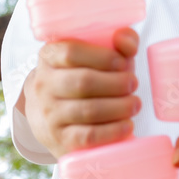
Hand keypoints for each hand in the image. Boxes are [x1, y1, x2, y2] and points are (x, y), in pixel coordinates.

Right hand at [22, 27, 140, 157]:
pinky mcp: (60, 138)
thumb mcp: (96, 56)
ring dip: (119, 107)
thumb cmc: (84, 77)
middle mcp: (44, 84)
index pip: (71, 52)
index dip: (102, 57)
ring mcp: (50, 113)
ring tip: (135, 104)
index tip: (123, 62)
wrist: (53, 115)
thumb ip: (118, 43)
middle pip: (83, 82)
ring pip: (87, 110)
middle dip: (116, 83)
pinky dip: (112, 131)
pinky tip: (127, 125)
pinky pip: (87, 136)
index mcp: (49, 56)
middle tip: (134, 84)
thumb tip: (126, 40)